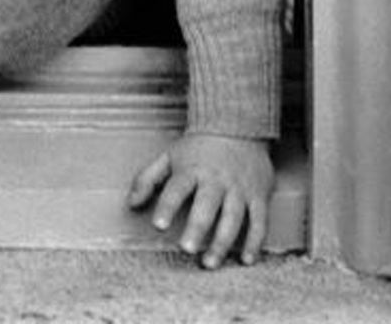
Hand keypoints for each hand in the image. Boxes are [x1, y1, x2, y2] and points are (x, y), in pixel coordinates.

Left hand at [127, 133, 273, 267]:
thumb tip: (131, 204)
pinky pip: (259, 221)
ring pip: (233, 218)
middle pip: (207, 205)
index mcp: (191, 169)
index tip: (158, 225)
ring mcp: (239, 189)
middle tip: (187, 248)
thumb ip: (148, 179)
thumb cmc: (198, 148)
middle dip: (197, 227)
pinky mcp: (258, 196)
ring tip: (209, 262)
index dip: (167, 207)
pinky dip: (255, 242)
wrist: (237, 127)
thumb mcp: (169, 157)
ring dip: (222, 242)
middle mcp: (216, 180)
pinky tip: (246, 260)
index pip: (176, 189)